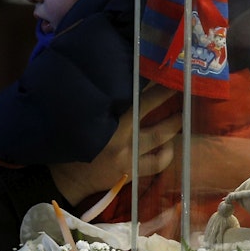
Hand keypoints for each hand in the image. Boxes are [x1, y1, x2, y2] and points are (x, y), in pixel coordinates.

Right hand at [48, 85, 182, 206]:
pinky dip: (167, 154)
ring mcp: (128, 154)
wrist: (66, 181)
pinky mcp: (132, 171)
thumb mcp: (82, 121)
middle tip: (178, 84)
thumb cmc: (73, 146)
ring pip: (160, 136)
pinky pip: (158, 163)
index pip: (127, 94)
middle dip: (164, 94)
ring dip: (174, 124)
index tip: (156, 69)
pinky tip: (169, 146)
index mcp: (103, 118)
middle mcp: (118, 135)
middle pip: (147, 108)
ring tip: (183, 114)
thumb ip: (100, 107)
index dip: (144, 82)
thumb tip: (120, 84)